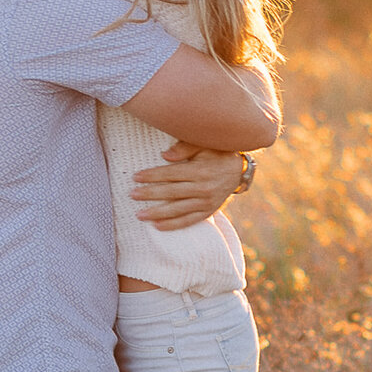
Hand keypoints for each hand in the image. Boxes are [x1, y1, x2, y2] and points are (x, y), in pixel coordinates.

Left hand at [131, 141, 246, 231]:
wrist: (240, 171)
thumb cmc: (218, 153)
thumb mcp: (205, 144)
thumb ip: (184, 148)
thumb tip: (164, 155)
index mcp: (200, 170)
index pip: (171, 174)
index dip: (152, 176)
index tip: (135, 177)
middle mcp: (203, 188)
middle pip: (171, 192)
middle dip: (150, 194)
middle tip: (132, 195)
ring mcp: (206, 202)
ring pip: (178, 210)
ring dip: (157, 213)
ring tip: (139, 215)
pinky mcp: (208, 211)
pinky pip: (189, 220)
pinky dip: (173, 225)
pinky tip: (157, 226)